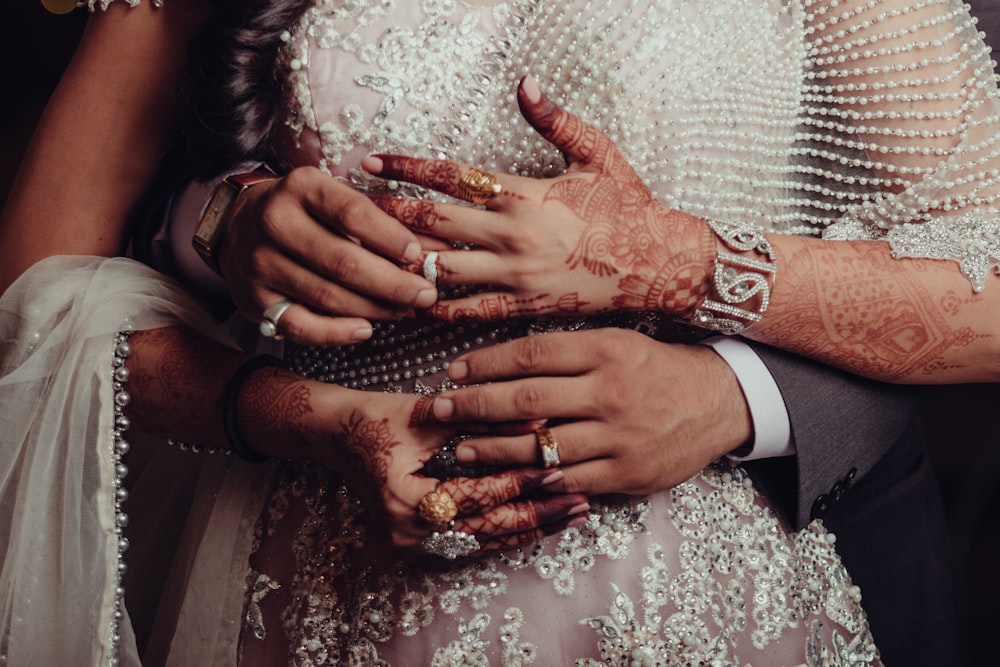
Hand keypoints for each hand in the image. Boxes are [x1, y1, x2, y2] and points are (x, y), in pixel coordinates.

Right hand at [218, 166, 438, 344]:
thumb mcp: (335, 200)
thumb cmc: (303, 212)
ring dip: (374, 309)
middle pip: (344, 262)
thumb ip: (382, 222)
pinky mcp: (255, 300)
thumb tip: (435, 249)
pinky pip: (302, 326)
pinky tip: (366, 329)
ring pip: (328, 296)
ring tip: (404, 310)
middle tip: (424, 295)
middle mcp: (275, 223)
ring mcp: (261, 263)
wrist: (237, 225)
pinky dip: (337, 333)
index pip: (354, 214)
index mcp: (301, 187)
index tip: (418, 256)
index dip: (391, 239)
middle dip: (393, 283)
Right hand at [238, 369, 587, 552]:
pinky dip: (507, 531)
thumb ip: (482, 417)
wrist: (336, 436)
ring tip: (572, 514)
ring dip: (529, 529)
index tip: (555, 470)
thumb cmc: (377, 418)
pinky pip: (471, 543)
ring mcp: (410, 544)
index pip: (473, 497)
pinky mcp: (418, 544)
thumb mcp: (428, 413)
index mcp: (403, 498)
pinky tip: (541, 522)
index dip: (516, 484)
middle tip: (580, 503)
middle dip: (536, 517)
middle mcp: (405, 531)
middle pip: (484, 529)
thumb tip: (540, 415)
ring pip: (482, 542)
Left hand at [364, 75, 715, 324]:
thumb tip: (525, 83)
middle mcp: (511, 236)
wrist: (658, 263)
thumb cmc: (628, 205)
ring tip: (363, 258)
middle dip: (385, 216)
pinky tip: (408, 304)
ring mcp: (515, 276)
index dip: (405, 166)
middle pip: (431, 225)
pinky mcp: (524, 307)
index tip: (369, 160)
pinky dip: (436, 308)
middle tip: (347, 211)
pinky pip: (470, 312)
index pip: (449, 176)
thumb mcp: (597, 152)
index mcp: (522, 193)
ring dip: (400, 264)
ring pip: (441, 271)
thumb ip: (555, 119)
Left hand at [429, 328, 752, 495]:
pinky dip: (534, 481)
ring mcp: (618, 436)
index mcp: (604, 350)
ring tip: (461, 449)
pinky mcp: (626, 472)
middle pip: (526, 401)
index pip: (531, 355)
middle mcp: (609, 391)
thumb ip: (567, 353)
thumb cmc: (657, 367)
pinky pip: (569, 480)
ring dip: (493, 450)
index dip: (486, 364)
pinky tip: (506, 479)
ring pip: (541, 446)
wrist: (718, 401)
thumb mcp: (617, 342)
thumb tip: (504, 364)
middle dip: (473, 406)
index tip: (454, 371)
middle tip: (439, 409)